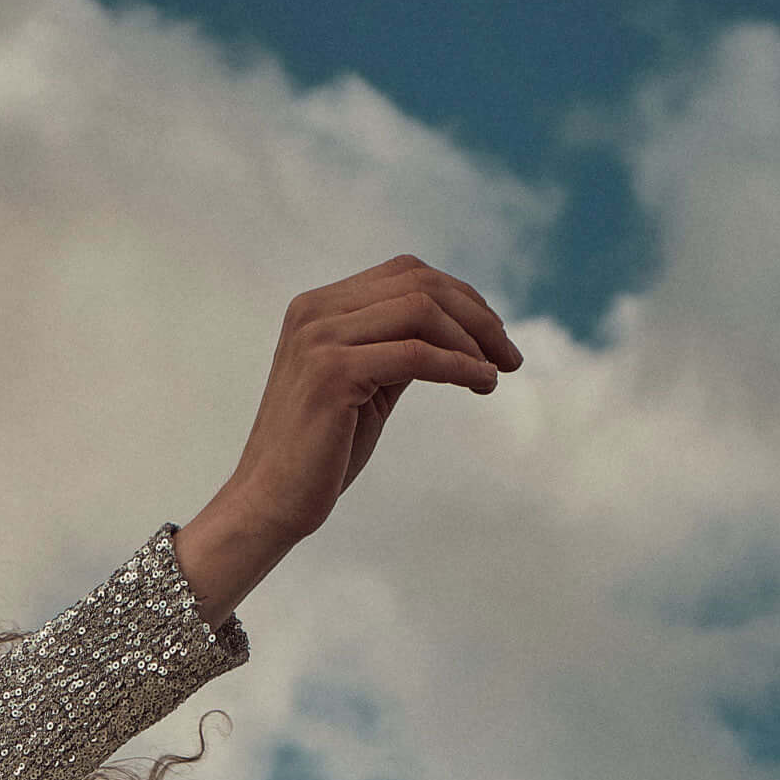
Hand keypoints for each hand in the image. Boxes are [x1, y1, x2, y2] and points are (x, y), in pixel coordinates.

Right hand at [175, 253, 521, 620]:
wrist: (269, 505)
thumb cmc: (320, 456)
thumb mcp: (366, 386)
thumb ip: (399, 349)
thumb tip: (460, 330)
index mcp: (318, 307)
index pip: (406, 273)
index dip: (461, 297)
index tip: (494, 337)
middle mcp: (314, 312)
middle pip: (419, 283)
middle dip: (477, 315)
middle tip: (510, 355)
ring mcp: (320, 339)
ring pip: (422, 310)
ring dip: (473, 339)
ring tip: (498, 372)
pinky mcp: (332, 374)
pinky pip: (417, 355)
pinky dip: (460, 366)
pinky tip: (483, 384)